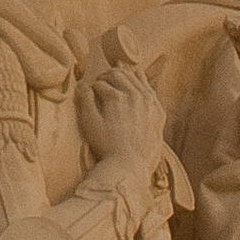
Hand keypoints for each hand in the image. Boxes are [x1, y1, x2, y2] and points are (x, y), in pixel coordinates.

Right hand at [77, 55, 166, 176]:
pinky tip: (134, 86)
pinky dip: (140, 83)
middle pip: (118, 74)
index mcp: (116, 97)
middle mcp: (134, 95)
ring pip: (135, 77)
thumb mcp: (90, 123)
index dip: (92, 87)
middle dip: (106, 76)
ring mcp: (149, 102)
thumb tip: (82, 83)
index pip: (100, 83)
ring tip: (115, 81)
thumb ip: (85, 100)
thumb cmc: (106, 146)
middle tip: (100, 83)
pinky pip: (149, 88)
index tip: (90, 92)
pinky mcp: (158, 110)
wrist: (129, 165)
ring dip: (123, 76)